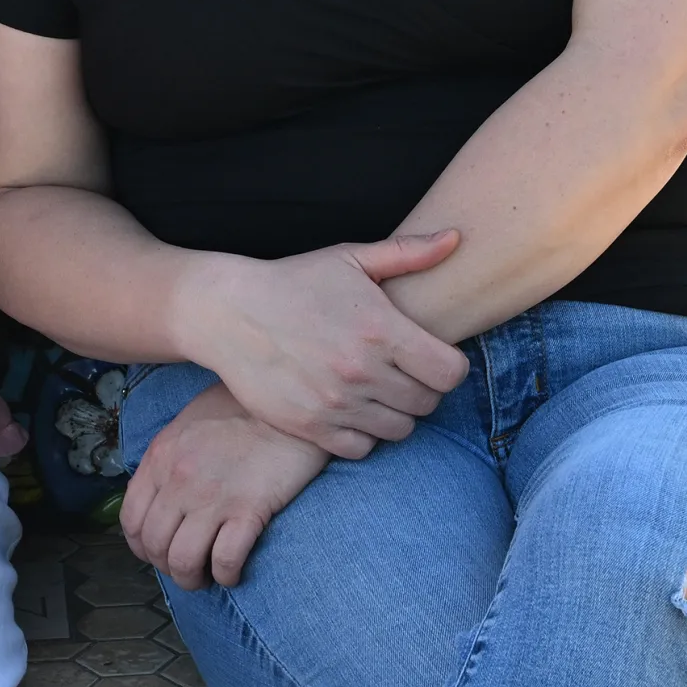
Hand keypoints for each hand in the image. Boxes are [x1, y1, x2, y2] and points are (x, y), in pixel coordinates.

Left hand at [121, 383, 326, 590]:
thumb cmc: (241, 407)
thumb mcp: (190, 422)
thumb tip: (162, 491)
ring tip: (207, 575)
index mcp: (161, 457)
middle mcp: (178, 479)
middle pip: (155, 546)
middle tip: (186, 567)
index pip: (131, 519)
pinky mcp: (248, 509)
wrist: (285, 399)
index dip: (142, 546)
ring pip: (183, 561)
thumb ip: (170, 456)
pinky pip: (225, 561)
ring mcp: (212, 496)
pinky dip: (226, 575)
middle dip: (167, 566)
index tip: (158, 552)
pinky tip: (233, 570)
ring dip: (192, 578)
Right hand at [185, 232, 469, 458]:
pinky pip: (362, 448)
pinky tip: (349, 407)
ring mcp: (337, 403)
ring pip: (399, 430)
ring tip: (374, 388)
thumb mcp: (348, 258)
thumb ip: (407, 253)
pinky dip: (362, 433)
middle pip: (428, 404)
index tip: (429, 356)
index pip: (451, 373)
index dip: (447, 365)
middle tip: (398, 370)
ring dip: (393, 411)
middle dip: (420, 387)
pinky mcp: (312, 427)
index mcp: (380, 329)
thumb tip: (456, 238)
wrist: (229, 312)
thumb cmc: (294, 282)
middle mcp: (363, 371)